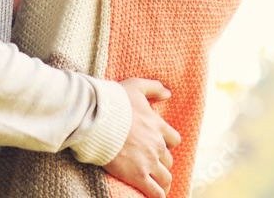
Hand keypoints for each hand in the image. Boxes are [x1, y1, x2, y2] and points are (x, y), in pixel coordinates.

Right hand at [104, 78, 179, 197]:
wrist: (99, 119)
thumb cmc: (116, 102)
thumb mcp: (136, 86)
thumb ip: (154, 87)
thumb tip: (169, 93)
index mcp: (158, 126)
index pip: (174, 140)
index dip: (167, 144)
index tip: (159, 145)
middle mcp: (157, 145)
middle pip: (168, 160)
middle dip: (161, 163)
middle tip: (151, 164)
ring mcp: (149, 162)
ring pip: (165, 177)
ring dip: (163, 182)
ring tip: (158, 185)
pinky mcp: (138, 176)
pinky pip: (155, 192)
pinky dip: (158, 195)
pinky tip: (157, 196)